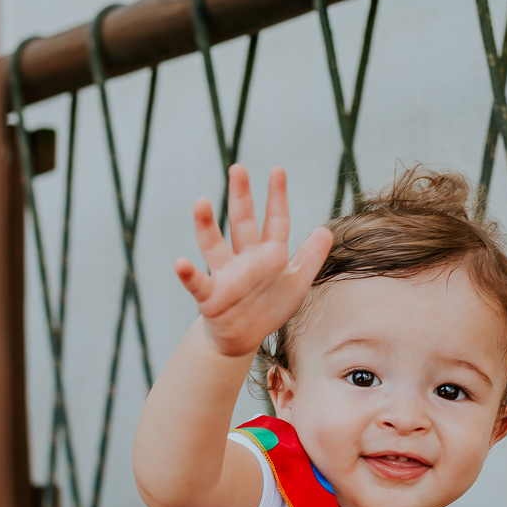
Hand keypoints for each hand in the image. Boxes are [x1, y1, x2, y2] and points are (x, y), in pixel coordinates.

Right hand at [175, 166, 332, 359]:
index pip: (275, 221)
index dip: (277, 198)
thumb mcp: (297, 283)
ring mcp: (226, 275)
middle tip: (238, 168)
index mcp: (268, 254)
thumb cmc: (268, 307)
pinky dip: (187, 273)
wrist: (242, 337)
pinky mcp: (210, 296)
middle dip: (241, 197)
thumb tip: (326, 230)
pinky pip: (197, 282)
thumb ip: (310, 256)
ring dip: (206, 226)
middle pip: (242, 224)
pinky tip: (180, 262)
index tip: (277, 170)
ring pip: (214, 246)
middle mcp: (245, 259)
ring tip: (200, 202)